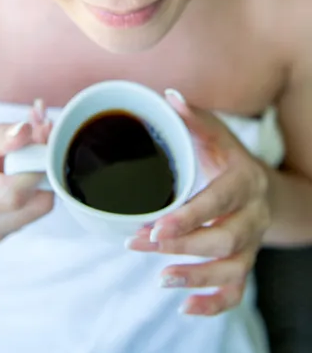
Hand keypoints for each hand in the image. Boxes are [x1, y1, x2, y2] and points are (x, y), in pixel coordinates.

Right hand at [0, 99, 52, 242]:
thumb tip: (24, 132)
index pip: (13, 194)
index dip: (36, 165)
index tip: (42, 134)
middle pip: (34, 205)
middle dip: (45, 167)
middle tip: (42, 134)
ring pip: (41, 206)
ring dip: (45, 174)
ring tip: (30, 148)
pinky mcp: (8, 232)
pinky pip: (37, 209)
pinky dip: (40, 184)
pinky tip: (27, 166)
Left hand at [127, 90, 271, 315]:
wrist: (261, 186)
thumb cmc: (229, 159)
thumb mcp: (216, 135)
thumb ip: (193, 118)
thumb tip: (168, 96)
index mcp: (245, 180)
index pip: (221, 200)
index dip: (192, 216)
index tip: (157, 225)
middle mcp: (254, 215)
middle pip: (226, 240)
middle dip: (184, 246)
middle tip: (141, 245)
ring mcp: (252, 243)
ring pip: (233, 269)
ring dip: (196, 277)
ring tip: (161, 279)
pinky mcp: (245, 263)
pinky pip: (237, 291)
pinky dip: (215, 304)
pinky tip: (186, 307)